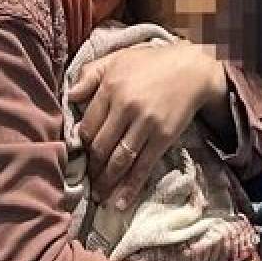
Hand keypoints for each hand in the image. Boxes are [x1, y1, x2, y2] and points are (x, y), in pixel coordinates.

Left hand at [67, 42, 226, 209]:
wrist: (192, 69)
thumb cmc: (150, 63)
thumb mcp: (117, 59)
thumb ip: (90, 74)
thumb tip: (69, 96)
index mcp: (110, 88)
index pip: (87, 126)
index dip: (81, 145)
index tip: (79, 156)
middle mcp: (126, 107)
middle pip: (100, 147)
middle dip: (92, 168)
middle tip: (86, 182)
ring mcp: (145, 124)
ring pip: (119, 160)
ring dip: (107, 182)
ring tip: (99, 197)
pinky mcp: (163, 137)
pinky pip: (143, 166)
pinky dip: (131, 187)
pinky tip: (121, 202)